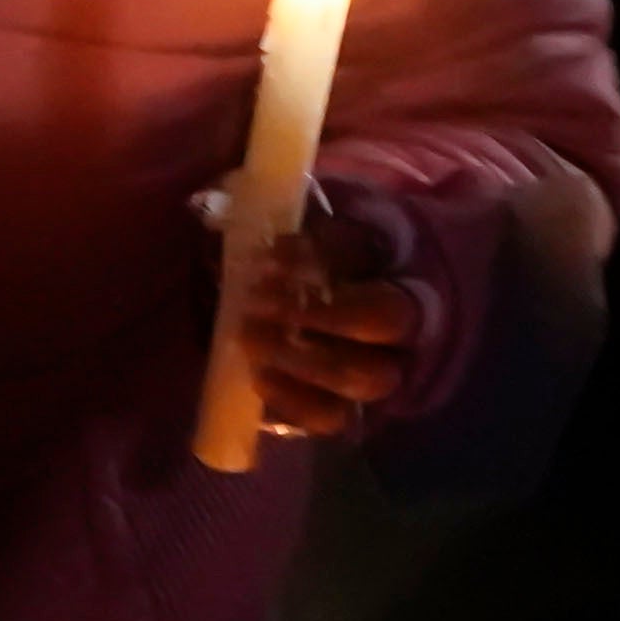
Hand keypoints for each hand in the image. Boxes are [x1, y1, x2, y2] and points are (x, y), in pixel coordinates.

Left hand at [235, 208, 426, 443]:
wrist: (341, 308)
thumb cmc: (309, 257)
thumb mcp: (299, 223)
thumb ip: (269, 211)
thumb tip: (214, 204)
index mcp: (391, 254)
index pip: (366, 250)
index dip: (317, 254)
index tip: (267, 254)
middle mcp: (406, 314)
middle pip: (385, 317)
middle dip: (318, 313)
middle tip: (256, 302)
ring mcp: (389, 366)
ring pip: (367, 376)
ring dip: (304, 362)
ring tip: (250, 341)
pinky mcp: (357, 406)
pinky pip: (334, 416)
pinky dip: (293, 402)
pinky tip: (258, 379)